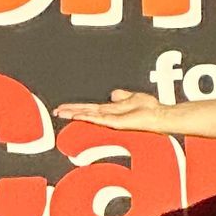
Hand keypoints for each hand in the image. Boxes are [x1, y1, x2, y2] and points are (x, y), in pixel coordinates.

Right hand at [53, 88, 170, 133]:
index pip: (90, 108)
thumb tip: (112, 93)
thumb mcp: (133, 97)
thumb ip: (121, 96)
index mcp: (112, 110)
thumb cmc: (150, 109)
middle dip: (70, 111)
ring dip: (75, 113)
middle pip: (86, 111)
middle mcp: (110, 115)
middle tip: (56, 111)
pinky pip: (100, 119)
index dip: (77, 107)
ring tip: (61, 113)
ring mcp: (112, 119)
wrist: (160, 116)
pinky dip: (88, 117)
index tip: (64, 107)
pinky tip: (78, 115)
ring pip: (90, 115)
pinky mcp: (117, 122)